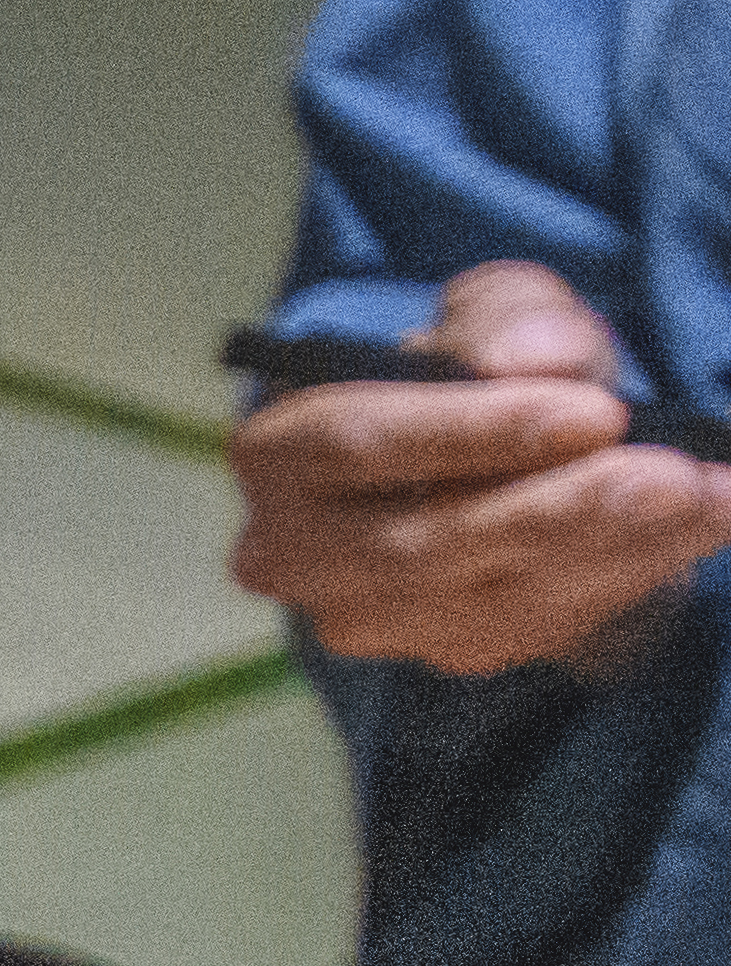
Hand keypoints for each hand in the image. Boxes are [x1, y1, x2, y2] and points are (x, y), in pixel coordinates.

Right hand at [229, 258, 730, 677]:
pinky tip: (697, 527)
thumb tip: (530, 359)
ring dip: (614, 548)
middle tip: (671, 475)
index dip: (474, 432)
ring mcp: (362, 619)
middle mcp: (293, 554)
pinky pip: (536, 627)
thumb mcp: (491, 313)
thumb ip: (509, 319)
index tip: (595, 413)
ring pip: (489, 599)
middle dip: (560, 510)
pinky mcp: (441, 652)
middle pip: (423, 544)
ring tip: (711, 496)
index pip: (358, 444)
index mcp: (279, 451)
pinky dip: (627, 576)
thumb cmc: (473, 372)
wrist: (486, 456)